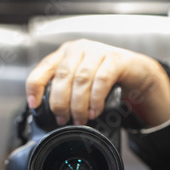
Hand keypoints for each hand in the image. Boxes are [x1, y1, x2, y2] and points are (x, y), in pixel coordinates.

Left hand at [26, 39, 169, 126]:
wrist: (135, 72)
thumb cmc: (104, 77)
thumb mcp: (80, 83)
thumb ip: (66, 91)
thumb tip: (51, 114)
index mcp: (64, 55)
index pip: (43, 68)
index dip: (35, 87)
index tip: (35, 104)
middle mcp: (78, 49)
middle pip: (62, 76)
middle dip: (60, 102)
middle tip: (62, 119)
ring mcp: (97, 51)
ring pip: (81, 80)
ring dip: (78, 104)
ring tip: (79, 119)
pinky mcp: (115, 59)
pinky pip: (101, 80)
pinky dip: (95, 99)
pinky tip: (94, 111)